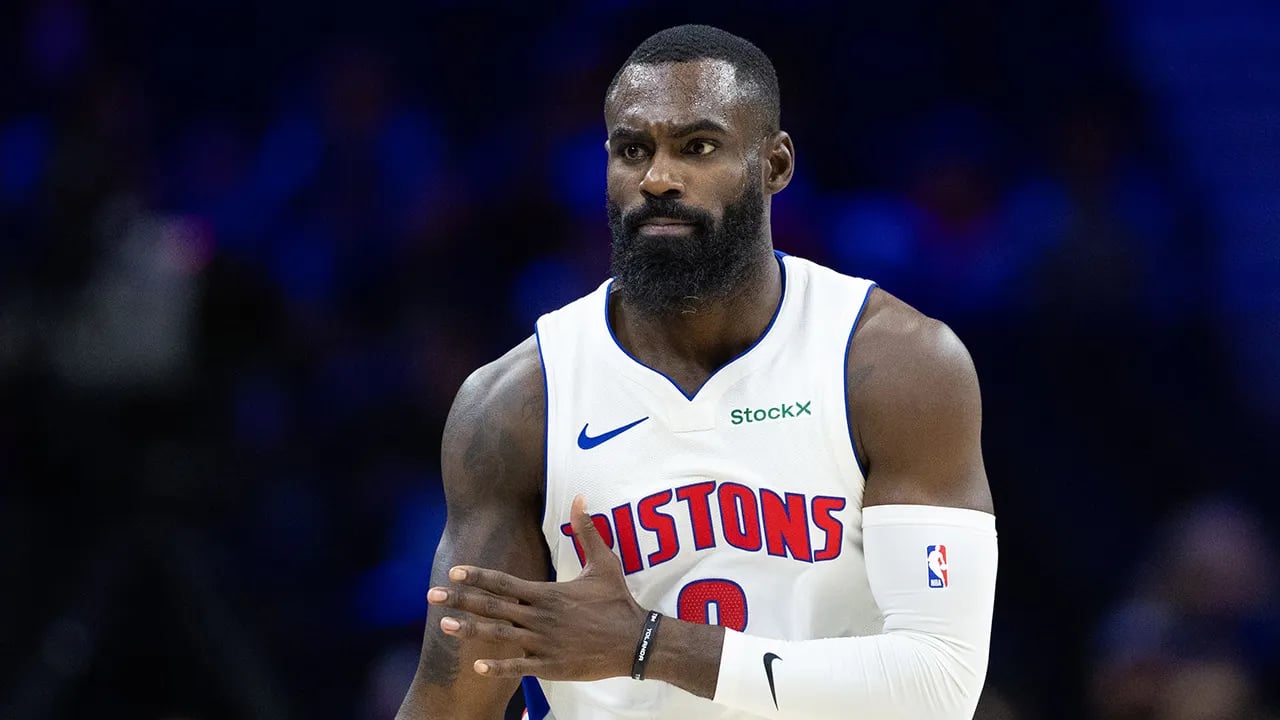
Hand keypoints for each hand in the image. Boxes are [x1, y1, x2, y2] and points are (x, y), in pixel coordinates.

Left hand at [427, 495, 647, 680]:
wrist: (636, 641)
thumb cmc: (617, 601)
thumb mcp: (604, 563)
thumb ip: (587, 531)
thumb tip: (580, 498)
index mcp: (547, 593)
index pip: (505, 582)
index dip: (478, 576)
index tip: (454, 571)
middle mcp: (540, 617)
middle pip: (493, 606)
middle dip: (461, 600)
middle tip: (432, 595)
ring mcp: (543, 643)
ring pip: (499, 635)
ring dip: (470, 630)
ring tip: (444, 625)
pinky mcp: (550, 666)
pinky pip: (518, 667)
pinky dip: (496, 667)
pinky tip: (476, 665)